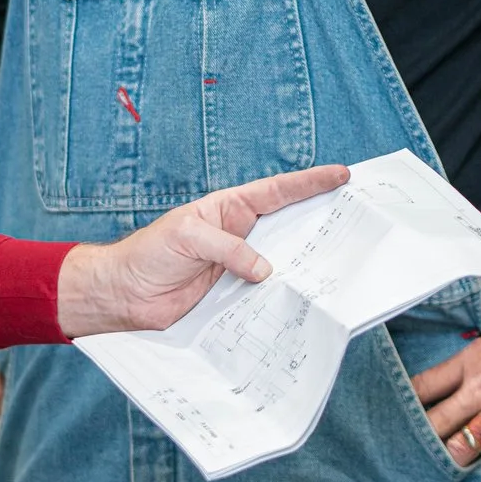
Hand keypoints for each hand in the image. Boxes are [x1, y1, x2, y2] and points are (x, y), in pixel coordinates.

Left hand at [52, 165, 350, 337]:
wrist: (124, 295)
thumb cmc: (148, 254)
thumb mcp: (187, 237)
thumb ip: (228, 248)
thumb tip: (265, 270)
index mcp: (230, 209)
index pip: (278, 191)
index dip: (310, 183)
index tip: (342, 175)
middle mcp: (240, 236)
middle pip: (290, 227)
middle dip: (321, 223)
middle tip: (357, 223)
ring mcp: (239, 267)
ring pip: (282, 265)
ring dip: (305, 268)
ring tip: (339, 268)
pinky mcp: (233, 297)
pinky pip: (264, 297)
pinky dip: (281, 301)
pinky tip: (301, 306)